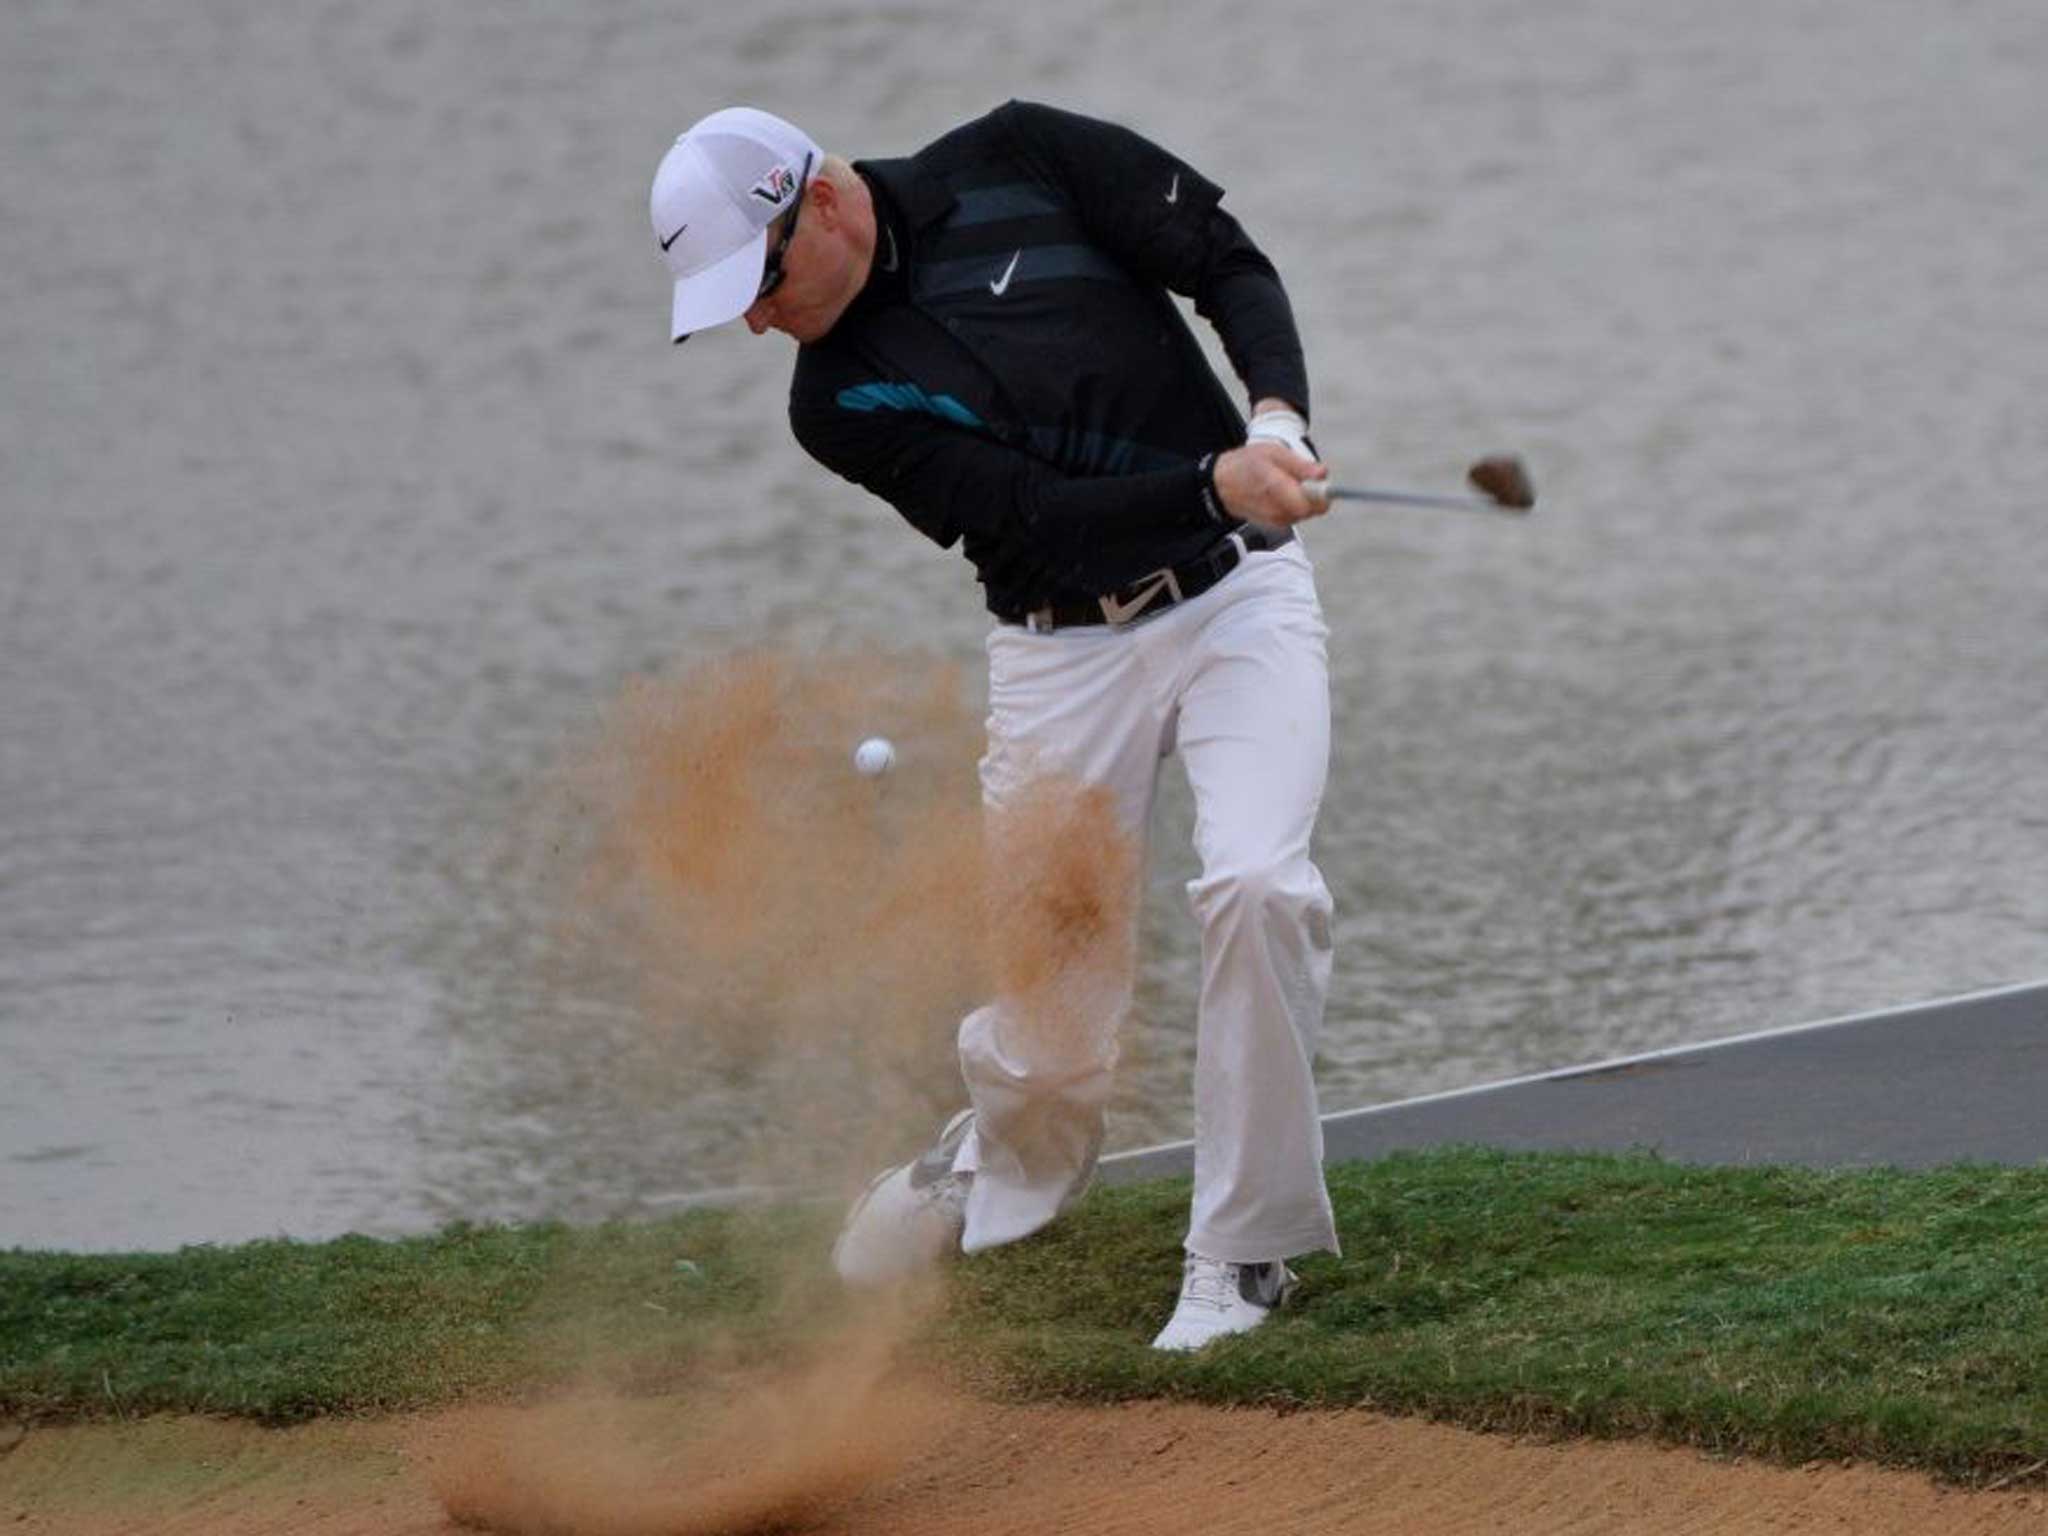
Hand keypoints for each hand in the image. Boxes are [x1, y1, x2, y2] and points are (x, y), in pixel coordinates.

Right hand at [1212, 440, 1328, 525]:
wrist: (1222, 483)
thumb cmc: (1247, 464)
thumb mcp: (1273, 453)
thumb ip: (1300, 465)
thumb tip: (1323, 474)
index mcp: (1273, 486)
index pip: (1307, 503)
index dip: (1321, 494)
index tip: (1322, 482)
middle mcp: (1274, 508)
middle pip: (1310, 509)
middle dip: (1313, 494)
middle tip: (1303, 478)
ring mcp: (1274, 520)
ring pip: (1305, 513)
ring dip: (1304, 499)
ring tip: (1288, 483)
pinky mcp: (1275, 524)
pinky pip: (1296, 516)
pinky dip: (1295, 505)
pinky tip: (1283, 494)